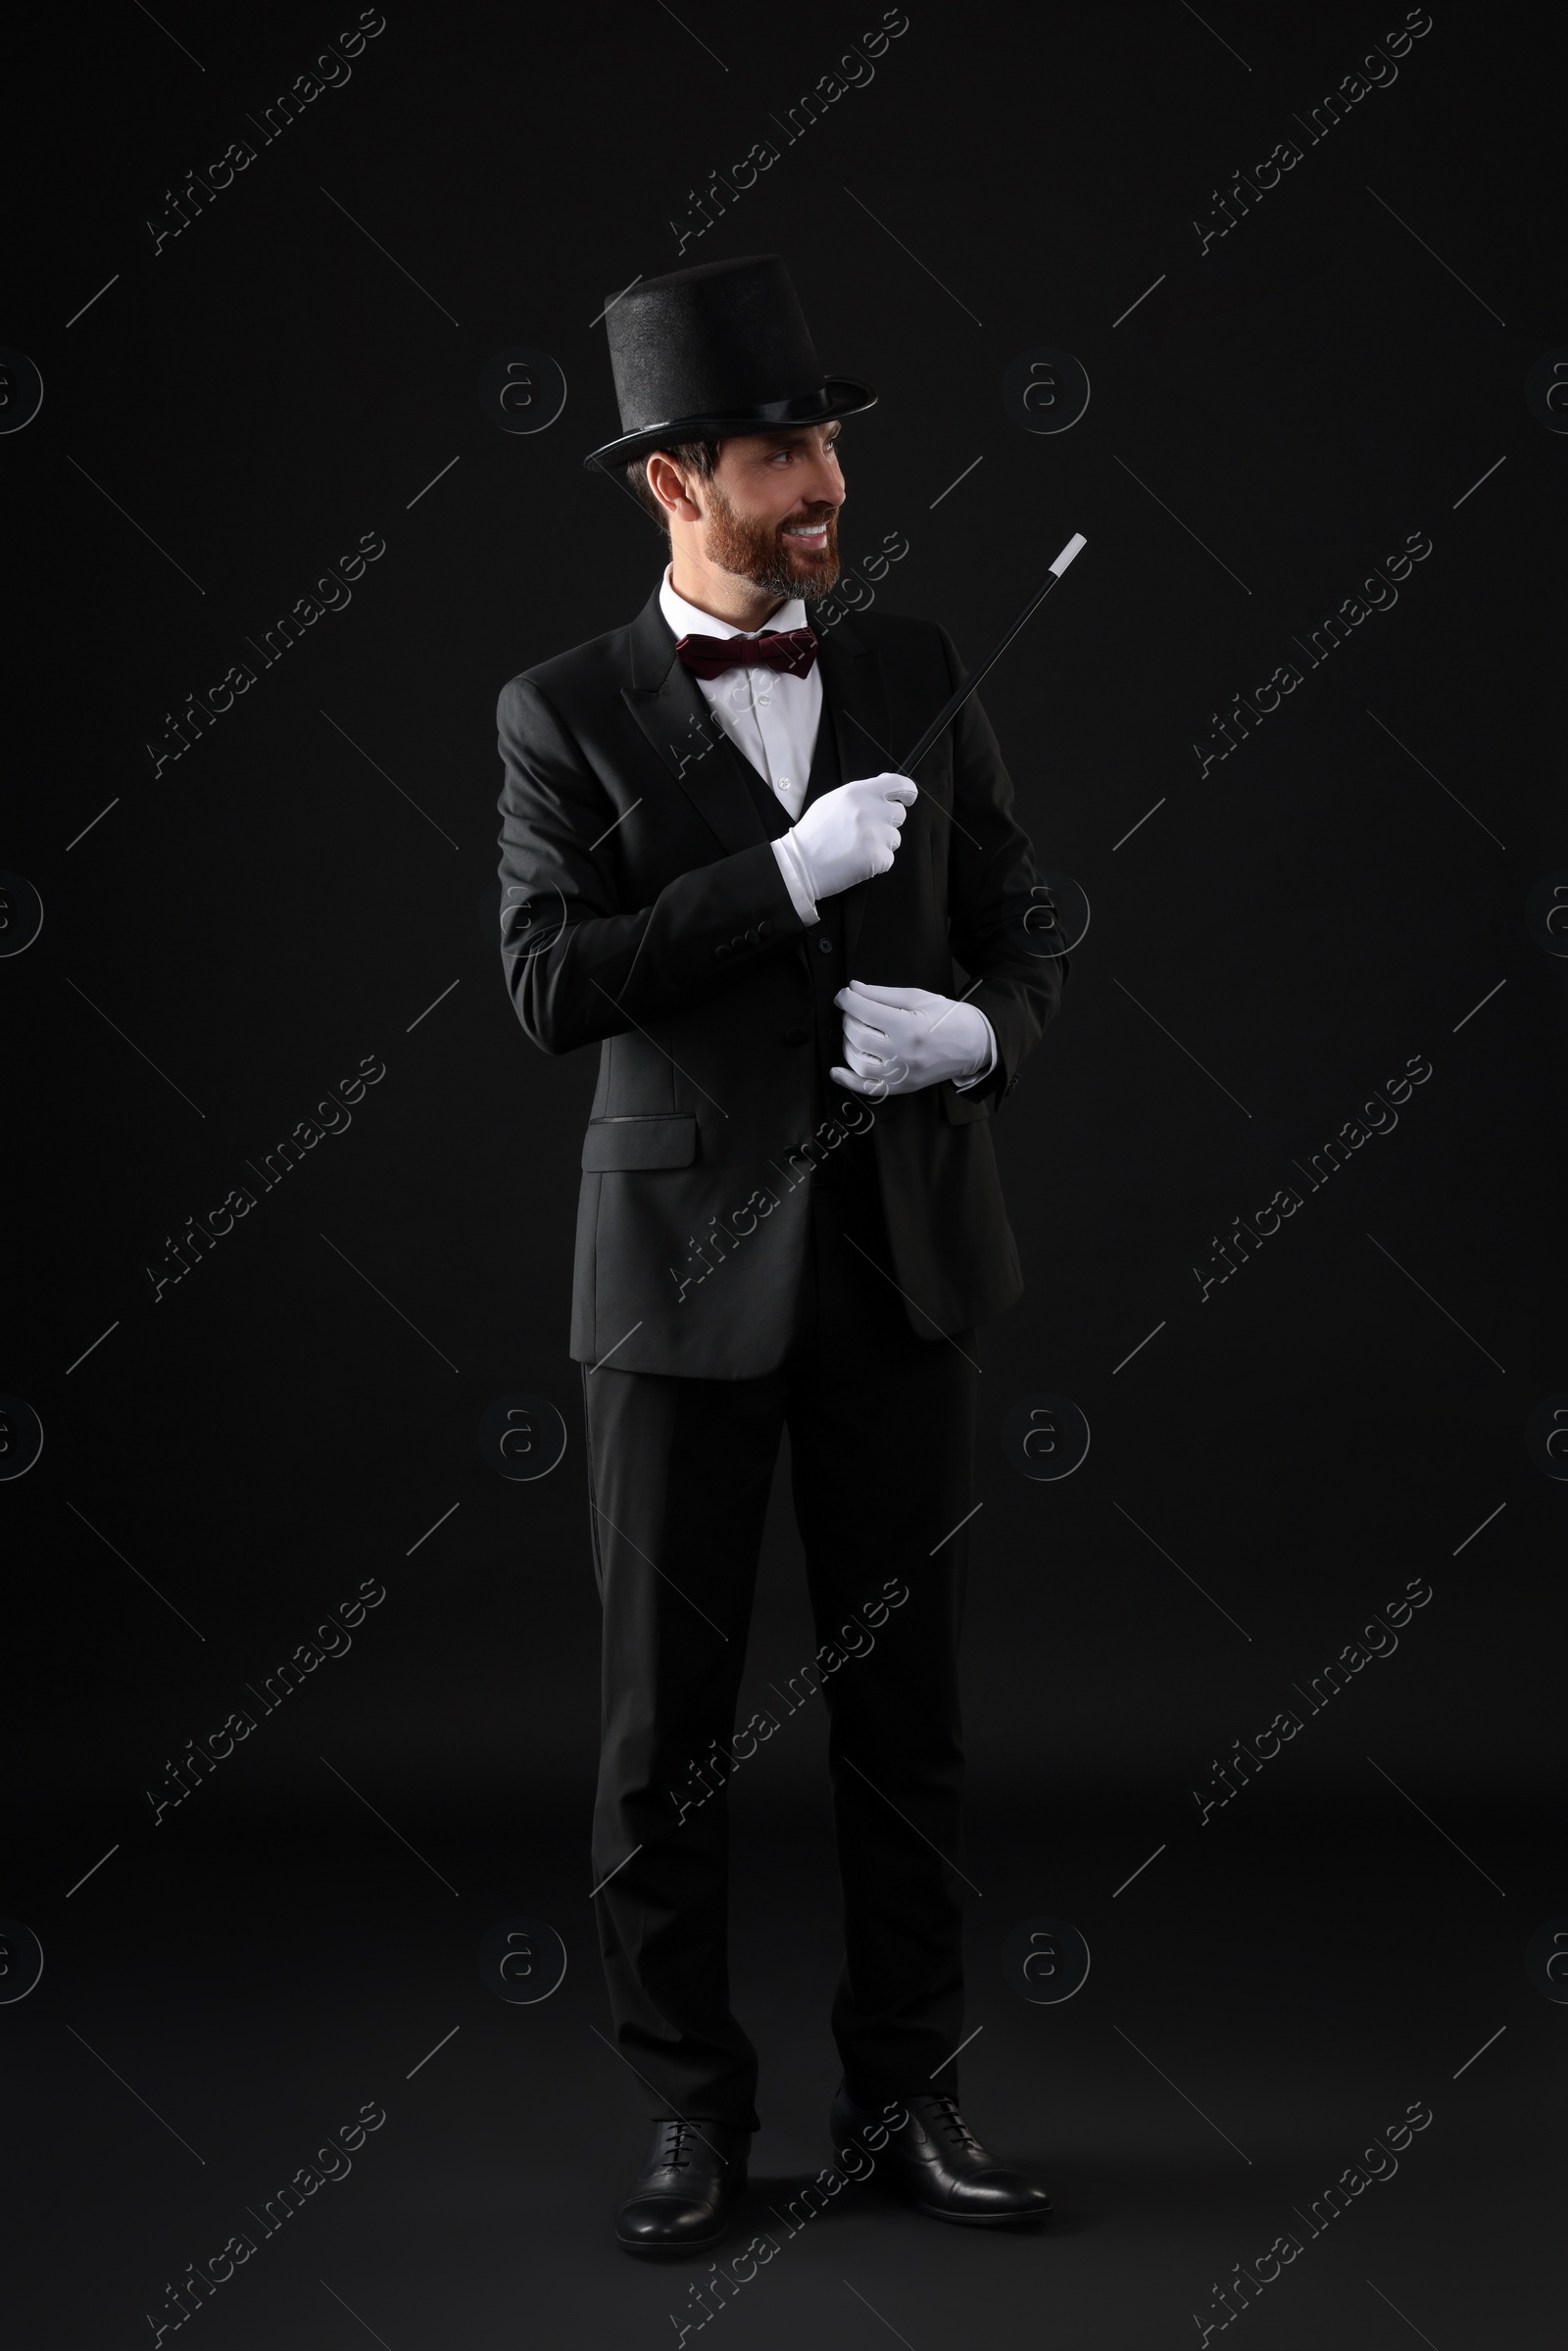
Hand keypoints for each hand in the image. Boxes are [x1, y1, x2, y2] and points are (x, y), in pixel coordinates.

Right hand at [787, 772, 916, 902]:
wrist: (802, 863)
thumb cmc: (815, 832)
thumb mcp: (833, 800)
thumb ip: (861, 794)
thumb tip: (886, 790)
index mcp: (860, 792)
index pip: (898, 784)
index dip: (908, 791)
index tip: (909, 798)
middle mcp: (872, 810)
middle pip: (900, 814)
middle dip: (888, 822)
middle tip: (866, 831)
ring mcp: (877, 835)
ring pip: (896, 838)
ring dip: (882, 843)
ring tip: (857, 847)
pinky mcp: (878, 857)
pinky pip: (889, 858)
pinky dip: (877, 861)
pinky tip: (857, 860)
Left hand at [831, 980, 992, 1097]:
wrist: (974, 1043)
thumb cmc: (948, 1017)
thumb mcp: (918, 997)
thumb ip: (882, 994)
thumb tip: (853, 988)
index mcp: (908, 1026)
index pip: (864, 1011)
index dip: (847, 1000)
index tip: (844, 995)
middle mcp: (903, 1053)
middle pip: (857, 1035)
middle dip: (849, 1019)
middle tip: (854, 1011)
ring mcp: (902, 1074)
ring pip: (858, 1061)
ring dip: (848, 1043)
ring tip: (854, 1031)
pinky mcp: (902, 1087)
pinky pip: (868, 1088)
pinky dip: (848, 1081)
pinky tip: (836, 1071)